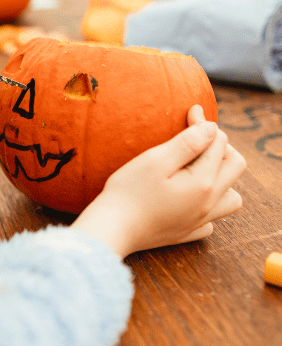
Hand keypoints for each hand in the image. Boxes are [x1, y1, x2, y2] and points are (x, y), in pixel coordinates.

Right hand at [73, 105, 246, 258]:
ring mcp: (198, 221)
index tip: (189, 113)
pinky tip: (188, 199)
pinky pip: (210, 221)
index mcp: (203, 182)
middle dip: (220, 146)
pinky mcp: (184, 233)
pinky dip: (207, 207)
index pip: (218, 143)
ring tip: (199, 169)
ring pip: (231, 197)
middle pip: (235, 166)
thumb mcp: (155, 160)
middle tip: (196, 138)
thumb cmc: (128, 192)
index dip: (204, 124)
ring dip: (222, 178)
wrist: (112, 229)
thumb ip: (187, 143)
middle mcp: (208, 203)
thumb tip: (211, 128)